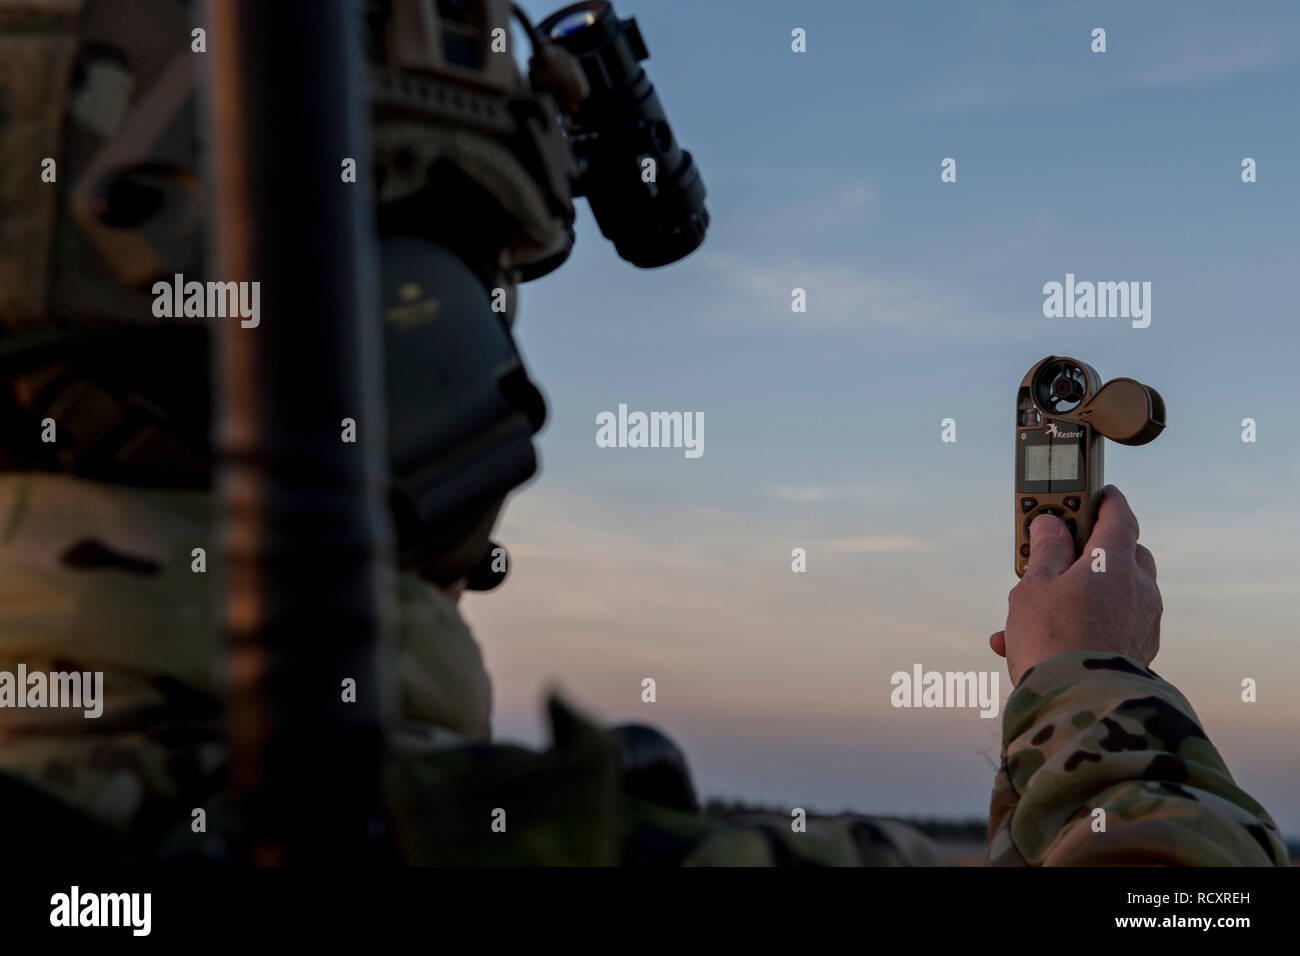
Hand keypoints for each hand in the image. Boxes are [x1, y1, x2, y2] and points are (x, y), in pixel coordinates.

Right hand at [990, 485, 1161, 684]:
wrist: (1079, 706)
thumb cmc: (1053, 638)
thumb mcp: (1035, 585)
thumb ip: (1046, 550)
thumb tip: (1052, 524)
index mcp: (1115, 562)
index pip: (1119, 515)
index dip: (1105, 500)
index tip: (1096, 493)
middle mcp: (1139, 589)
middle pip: (1124, 554)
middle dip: (1092, 552)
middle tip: (1056, 556)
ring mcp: (1144, 622)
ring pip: (1113, 594)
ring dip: (1078, 595)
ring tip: (1027, 614)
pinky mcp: (1140, 652)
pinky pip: (1110, 627)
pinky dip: (1082, 626)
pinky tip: (1036, 644)